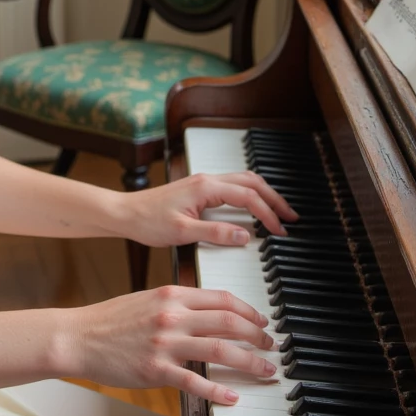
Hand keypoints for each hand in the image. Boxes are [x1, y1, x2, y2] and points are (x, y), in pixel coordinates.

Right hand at [71, 282, 276, 404]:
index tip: (262, 322)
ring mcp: (165, 343)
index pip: (223, 299)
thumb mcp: (147, 300)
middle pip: (229, 322)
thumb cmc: (110, 321)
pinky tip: (233, 397)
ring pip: (220, 350)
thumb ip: (178, 304)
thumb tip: (209, 313)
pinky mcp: (155, 370)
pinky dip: (218, 391)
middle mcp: (172, 315)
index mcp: (172, 295)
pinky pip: (195, 381)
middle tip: (270, 347)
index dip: (249, 311)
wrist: (78, 337)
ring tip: (265, 370)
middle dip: (257, 336)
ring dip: (249, 361)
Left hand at [120, 170, 297, 248]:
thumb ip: (215, 233)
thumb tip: (245, 236)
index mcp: (205, 187)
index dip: (267, 214)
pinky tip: (253, 208)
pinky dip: (249, 194)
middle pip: (252, 182)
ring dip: (263, 194)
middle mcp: (206, 179)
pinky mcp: (198, 189)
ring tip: (278, 212)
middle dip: (274, 198)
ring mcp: (202, 182)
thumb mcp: (183, 233)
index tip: (279, 231)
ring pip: (243, 180)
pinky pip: (232, 186)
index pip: (248, 197)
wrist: (125, 213)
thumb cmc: (147, 222)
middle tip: (291, 217)